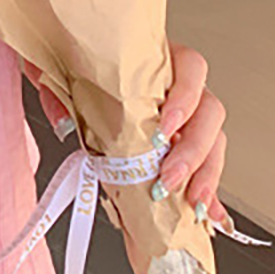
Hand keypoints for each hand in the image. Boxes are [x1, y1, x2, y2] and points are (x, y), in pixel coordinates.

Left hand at [23, 41, 229, 228]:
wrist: (73, 65)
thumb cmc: (79, 65)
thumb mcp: (65, 71)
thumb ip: (59, 92)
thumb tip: (64, 123)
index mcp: (156, 60)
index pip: (191, 67)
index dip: (185, 98)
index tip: (165, 128)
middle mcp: (178, 86)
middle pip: (210, 111)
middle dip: (194, 150)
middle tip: (169, 176)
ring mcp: (187, 117)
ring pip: (215, 141)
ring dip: (206, 174)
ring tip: (191, 201)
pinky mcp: (186, 147)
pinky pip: (208, 169)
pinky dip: (211, 193)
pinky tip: (210, 213)